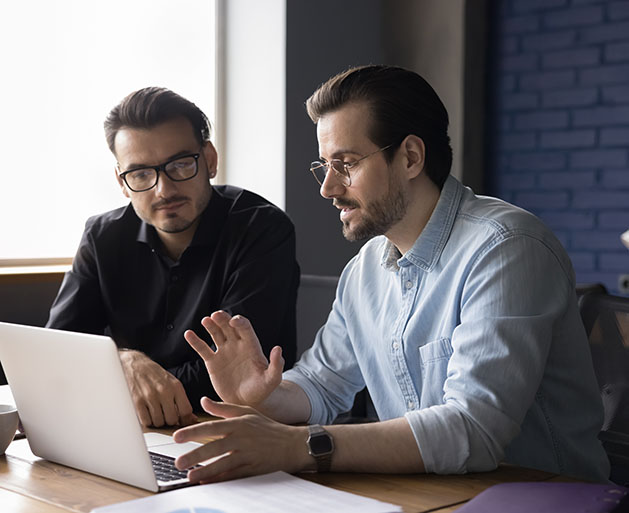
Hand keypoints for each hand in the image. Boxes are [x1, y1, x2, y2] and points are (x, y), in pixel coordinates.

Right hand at [118, 350, 195, 426]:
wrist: (135, 365)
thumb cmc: (155, 375)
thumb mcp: (172, 383)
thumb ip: (182, 401)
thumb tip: (192, 419)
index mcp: (176, 386)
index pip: (186, 411)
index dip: (184, 419)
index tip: (180, 419)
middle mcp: (164, 391)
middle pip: (171, 420)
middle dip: (168, 420)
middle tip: (164, 413)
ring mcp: (150, 397)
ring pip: (158, 422)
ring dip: (157, 421)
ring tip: (154, 411)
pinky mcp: (137, 402)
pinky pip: (146, 422)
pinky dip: (147, 420)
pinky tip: (146, 412)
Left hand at [173, 397, 309, 482]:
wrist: (291, 444)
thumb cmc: (267, 427)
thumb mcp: (246, 412)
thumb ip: (223, 408)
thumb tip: (203, 401)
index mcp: (238, 423)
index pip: (212, 426)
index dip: (193, 432)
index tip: (177, 437)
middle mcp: (242, 438)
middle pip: (215, 447)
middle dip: (195, 455)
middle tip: (178, 462)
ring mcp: (248, 454)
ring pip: (223, 463)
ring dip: (206, 470)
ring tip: (190, 476)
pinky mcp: (253, 468)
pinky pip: (234, 475)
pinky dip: (221, 479)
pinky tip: (208, 482)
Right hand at [184, 311, 283, 405]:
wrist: (247, 402)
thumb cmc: (262, 390)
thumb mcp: (272, 379)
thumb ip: (276, 365)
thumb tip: (278, 349)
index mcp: (251, 346)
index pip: (245, 329)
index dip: (240, 323)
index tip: (233, 321)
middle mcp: (237, 345)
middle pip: (229, 327)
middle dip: (223, 320)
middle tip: (216, 315)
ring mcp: (224, 352)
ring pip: (216, 334)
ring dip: (211, 326)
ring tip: (206, 320)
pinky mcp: (213, 362)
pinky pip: (203, 349)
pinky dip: (195, 341)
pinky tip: (188, 334)